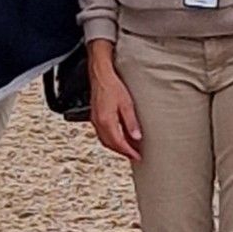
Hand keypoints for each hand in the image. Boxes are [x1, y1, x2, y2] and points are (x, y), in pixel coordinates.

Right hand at [88, 45, 142, 162]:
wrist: (100, 75)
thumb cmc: (113, 86)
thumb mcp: (126, 104)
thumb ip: (131, 122)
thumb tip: (136, 138)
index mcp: (107, 121)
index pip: (118, 143)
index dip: (128, 152)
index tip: (137, 157)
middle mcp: (98, 123)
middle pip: (110, 144)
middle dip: (122, 152)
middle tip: (134, 156)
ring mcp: (95, 120)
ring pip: (105, 141)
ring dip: (116, 147)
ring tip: (128, 149)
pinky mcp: (95, 117)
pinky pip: (102, 134)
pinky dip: (110, 140)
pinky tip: (118, 137)